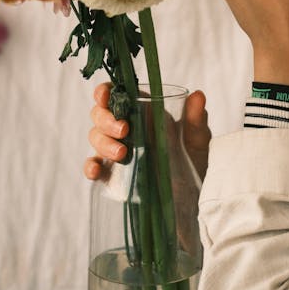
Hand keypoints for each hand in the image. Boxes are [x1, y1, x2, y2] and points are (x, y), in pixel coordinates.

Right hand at [84, 82, 211, 181]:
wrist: (194, 197)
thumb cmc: (194, 159)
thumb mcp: (198, 139)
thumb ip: (196, 118)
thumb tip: (198, 95)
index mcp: (144, 111)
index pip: (116, 94)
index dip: (104, 92)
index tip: (105, 97)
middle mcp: (127, 128)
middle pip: (100, 114)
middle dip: (106, 120)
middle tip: (124, 130)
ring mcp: (117, 150)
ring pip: (96, 138)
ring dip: (104, 143)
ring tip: (122, 154)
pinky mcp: (113, 174)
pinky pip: (94, 166)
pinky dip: (90, 167)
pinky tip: (96, 172)